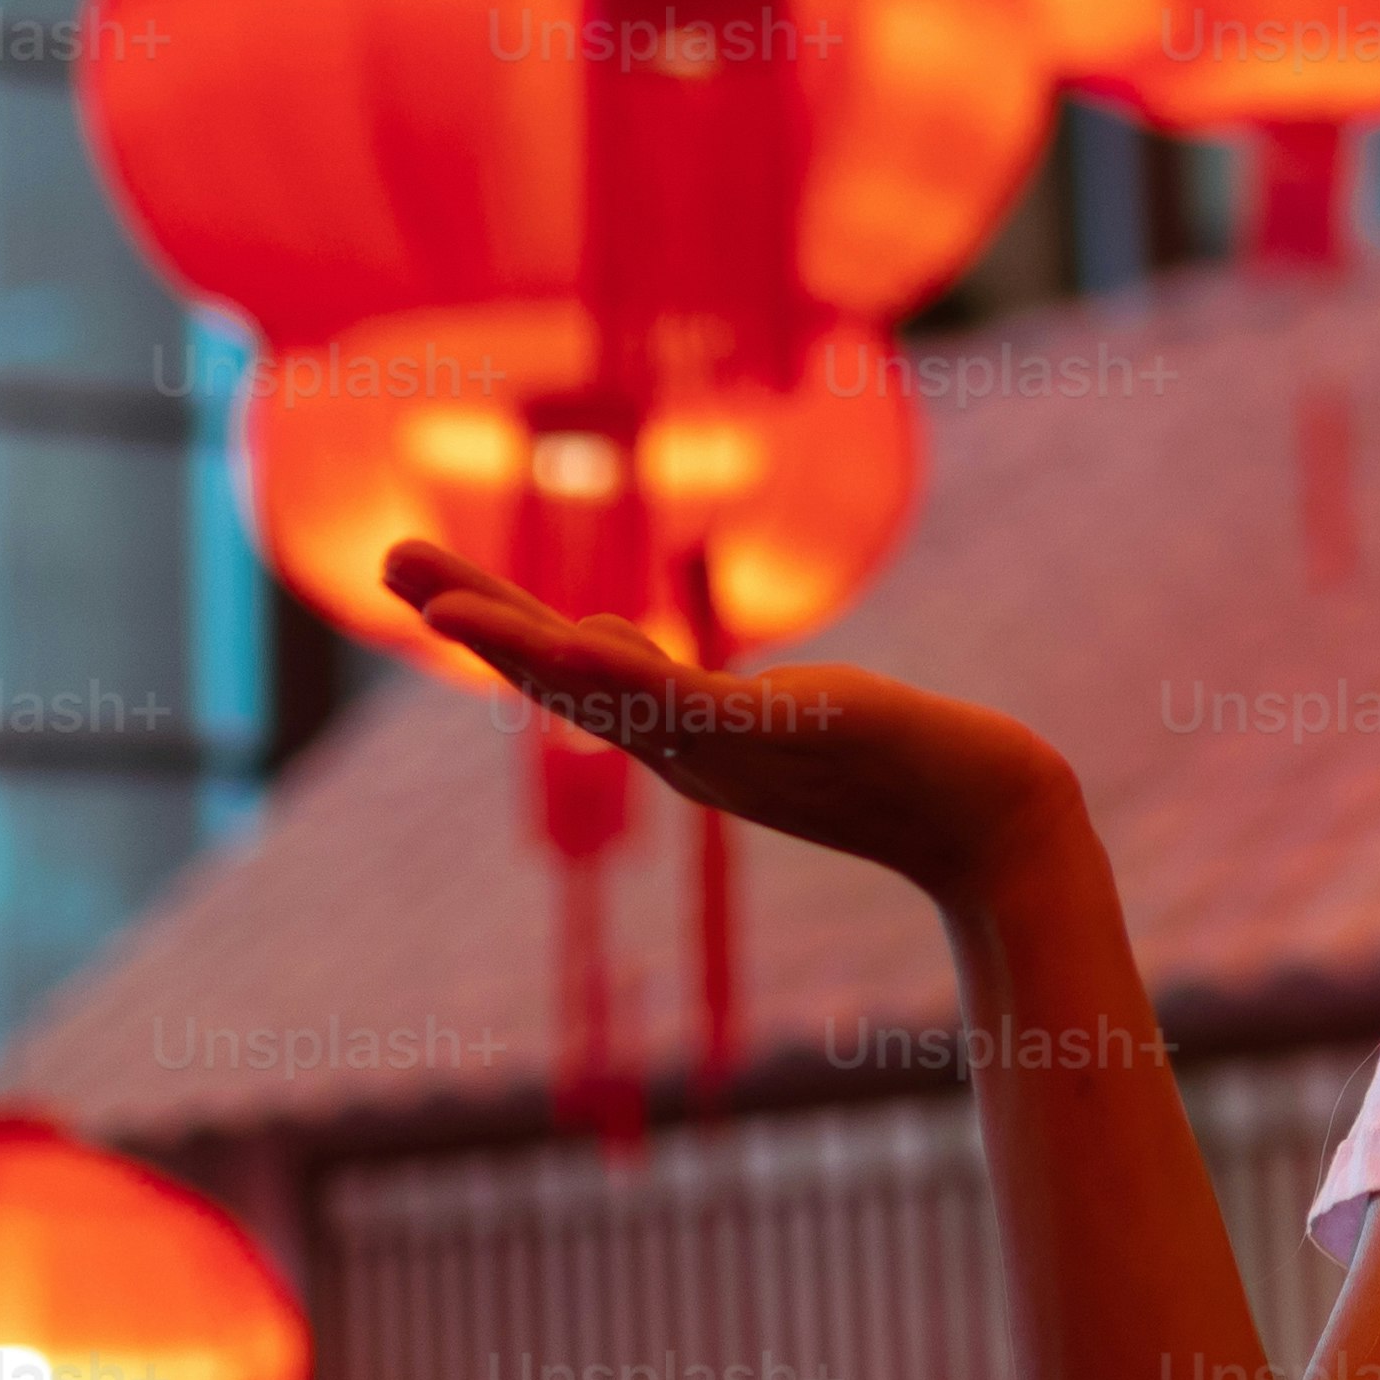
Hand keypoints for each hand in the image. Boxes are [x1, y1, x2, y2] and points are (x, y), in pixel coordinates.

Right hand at [387, 544, 1086, 911]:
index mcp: (680, 736)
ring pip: (604, 692)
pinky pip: (691, 706)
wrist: (990, 820)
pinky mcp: (788, 736)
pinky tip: (573, 642)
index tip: (423, 583)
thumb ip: (681, 686)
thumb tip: (594, 630)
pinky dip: (626, 678)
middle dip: (473, 618)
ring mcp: (730, 748)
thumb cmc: (897, 763)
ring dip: (521, 647)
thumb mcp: (770, 710)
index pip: (565, 671)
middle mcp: (686, 749)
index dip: (493, 627)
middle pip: (555, 676)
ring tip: (442, 604)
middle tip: (388, 559)